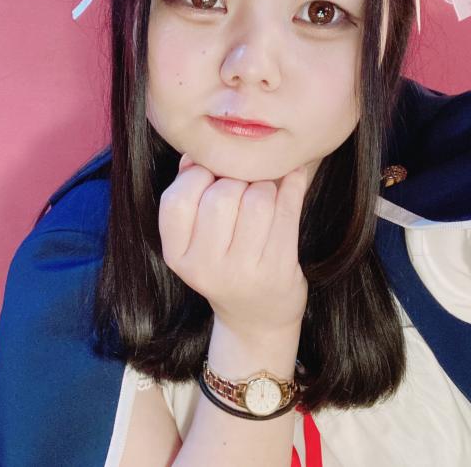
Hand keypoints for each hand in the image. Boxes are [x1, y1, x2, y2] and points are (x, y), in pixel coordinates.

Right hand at [158, 154, 309, 336]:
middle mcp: (205, 267)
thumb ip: (189, 192)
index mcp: (176, 255)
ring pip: (258, 197)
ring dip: (265, 184)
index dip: (197, 176)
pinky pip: (288, 208)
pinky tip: (294, 176)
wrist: (257, 317)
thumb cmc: (225, 262)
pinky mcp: (278, 269)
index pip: (177, 199)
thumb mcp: (195, 238)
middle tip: (243, 186)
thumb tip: (195, 153)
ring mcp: (243, 271)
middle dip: (237, 178)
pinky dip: (293, 183)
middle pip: (222, 194)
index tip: (211, 177)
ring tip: (264, 191)